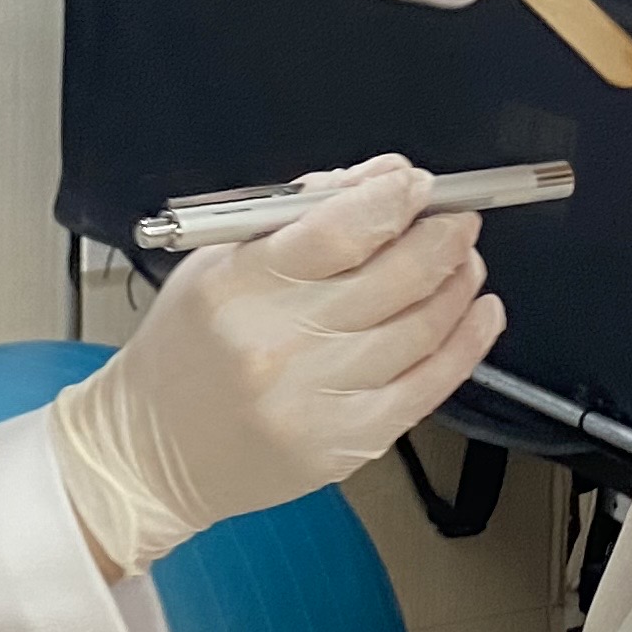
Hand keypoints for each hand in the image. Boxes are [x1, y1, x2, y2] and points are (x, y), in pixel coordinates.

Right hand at [49, 159, 506, 572]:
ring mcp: (317, 398)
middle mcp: (278, 345)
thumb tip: (380, 179)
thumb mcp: (216, 263)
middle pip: (395, 276)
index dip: (393, 199)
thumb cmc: (184, 352)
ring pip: (422, 326)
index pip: (338, 230)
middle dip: (443, 235)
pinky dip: (467, 342)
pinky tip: (479, 313)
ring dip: (458, 282)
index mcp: (238, 288)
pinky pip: (429, 385)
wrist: (151, 452)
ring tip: (464, 260)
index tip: (417, 184)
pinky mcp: (347, 442)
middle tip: (458, 218)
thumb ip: (298, 215)